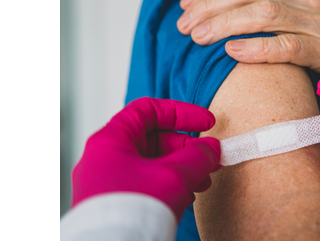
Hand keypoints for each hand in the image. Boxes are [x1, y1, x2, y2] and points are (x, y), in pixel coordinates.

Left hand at [71, 98, 221, 220]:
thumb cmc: (131, 211)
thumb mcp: (175, 175)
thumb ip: (198, 155)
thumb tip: (212, 149)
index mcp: (110, 141)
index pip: (148, 110)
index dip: (181, 112)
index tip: (206, 122)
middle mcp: (104, 159)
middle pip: (152, 139)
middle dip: (186, 147)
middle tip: (209, 157)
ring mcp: (106, 183)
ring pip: (151, 164)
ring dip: (181, 168)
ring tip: (202, 182)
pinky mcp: (113, 204)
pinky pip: (145, 185)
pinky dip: (169, 186)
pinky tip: (186, 198)